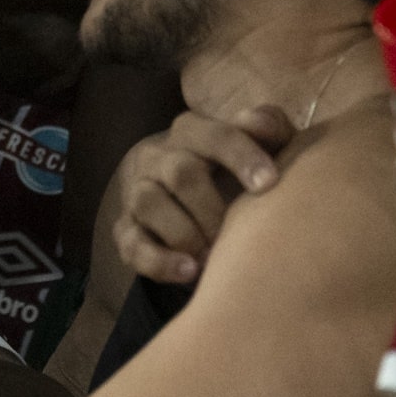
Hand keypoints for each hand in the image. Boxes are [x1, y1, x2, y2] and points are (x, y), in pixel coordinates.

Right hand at [108, 106, 295, 284]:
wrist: (185, 194)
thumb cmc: (235, 168)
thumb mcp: (259, 145)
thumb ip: (268, 128)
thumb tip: (262, 124)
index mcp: (191, 132)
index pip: (214, 135)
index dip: (241, 156)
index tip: (269, 183)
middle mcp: (158, 157)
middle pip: (180, 172)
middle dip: (213, 208)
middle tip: (242, 236)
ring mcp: (137, 192)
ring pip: (149, 204)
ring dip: (186, 234)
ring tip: (216, 258)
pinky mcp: (126, 230)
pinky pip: (133, 244)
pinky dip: (159, 262)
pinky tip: (190, 272)